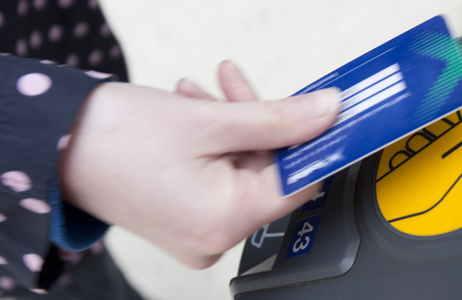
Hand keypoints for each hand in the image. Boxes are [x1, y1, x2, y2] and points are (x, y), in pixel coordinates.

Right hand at [59, 61, 339, 268]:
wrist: (53, 145)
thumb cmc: (115, 138)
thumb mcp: (209, 120)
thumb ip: (277, 118)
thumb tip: (327, 113)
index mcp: (225, 220)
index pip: (297, 183)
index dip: (312, 144)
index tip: (319, 114)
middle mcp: (213, 235)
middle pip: (264, 172)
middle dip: (257, 123)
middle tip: (239, 87)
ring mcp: (196, 228)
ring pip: (238, 168)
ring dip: (231, 126)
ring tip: (207, 93)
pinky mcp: (183, 215)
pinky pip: (214, 176)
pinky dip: (212, 142)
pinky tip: (196, 110)